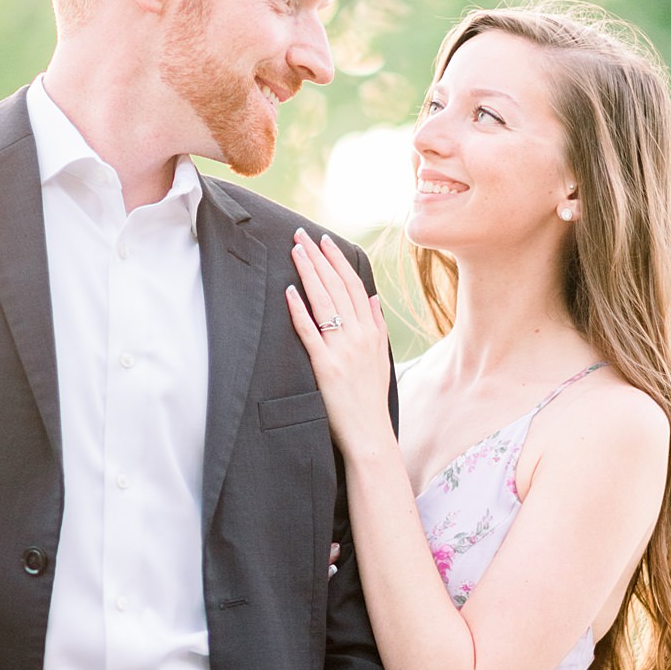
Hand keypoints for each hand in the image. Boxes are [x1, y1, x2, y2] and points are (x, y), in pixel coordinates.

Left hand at [286, 232, 392, 462]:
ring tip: (294, 252)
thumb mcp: (381, 358)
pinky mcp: (325, 366)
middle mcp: (359, 335)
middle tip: (301, 235)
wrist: (370, 434)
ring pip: (324, 303)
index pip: (353, 286)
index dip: (338, 261)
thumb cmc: (372, 399)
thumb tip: (374, 298)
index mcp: (371, 331)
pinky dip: (299, 311)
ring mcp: (342, 350)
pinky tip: (289, 292)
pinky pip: (310, 333)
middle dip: (318, 258)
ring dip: (308, 274)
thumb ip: (378, 326)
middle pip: (337, 287)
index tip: (325, 241)